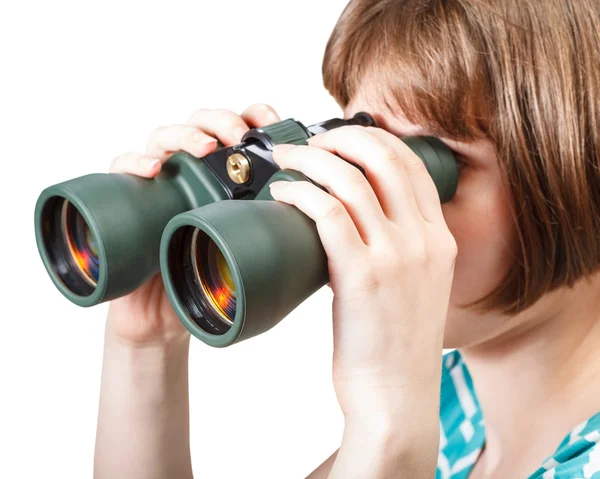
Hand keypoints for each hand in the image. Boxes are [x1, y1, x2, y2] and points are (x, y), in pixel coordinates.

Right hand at [106, 103, 281, 346]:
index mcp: (225, 179)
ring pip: (164, 139)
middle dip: (222, 120)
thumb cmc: (209, 283)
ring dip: (184, 133)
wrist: (167, 318)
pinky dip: (132, 161)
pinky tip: (151, 168)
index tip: (274, 121)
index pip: (238, 132)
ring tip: (204, 148)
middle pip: (202, 126)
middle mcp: (192, 174)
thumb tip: (329, 229)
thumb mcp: (251, 255)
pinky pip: (120, 172)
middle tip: (239, 136)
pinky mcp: (130, 203)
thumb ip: (282, 240)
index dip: (255, 117)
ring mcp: (161, 185)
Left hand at [269, 125, 456, 429]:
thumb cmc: (394, 343)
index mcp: (438, 238)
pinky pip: (327, 214)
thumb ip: (397, 248)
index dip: (373, 137)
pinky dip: (301, 193)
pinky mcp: (362, 276)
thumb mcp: (415, 285)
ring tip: (286, 162)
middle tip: (309, 143)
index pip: (411, 162)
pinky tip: (283, 193)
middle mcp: (423, 240)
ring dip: (311, 160)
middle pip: (383, 156)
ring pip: (350, 179)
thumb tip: (350, 218)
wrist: (395, 395)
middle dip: (340, 136)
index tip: (340, 138)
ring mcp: (396, 256)